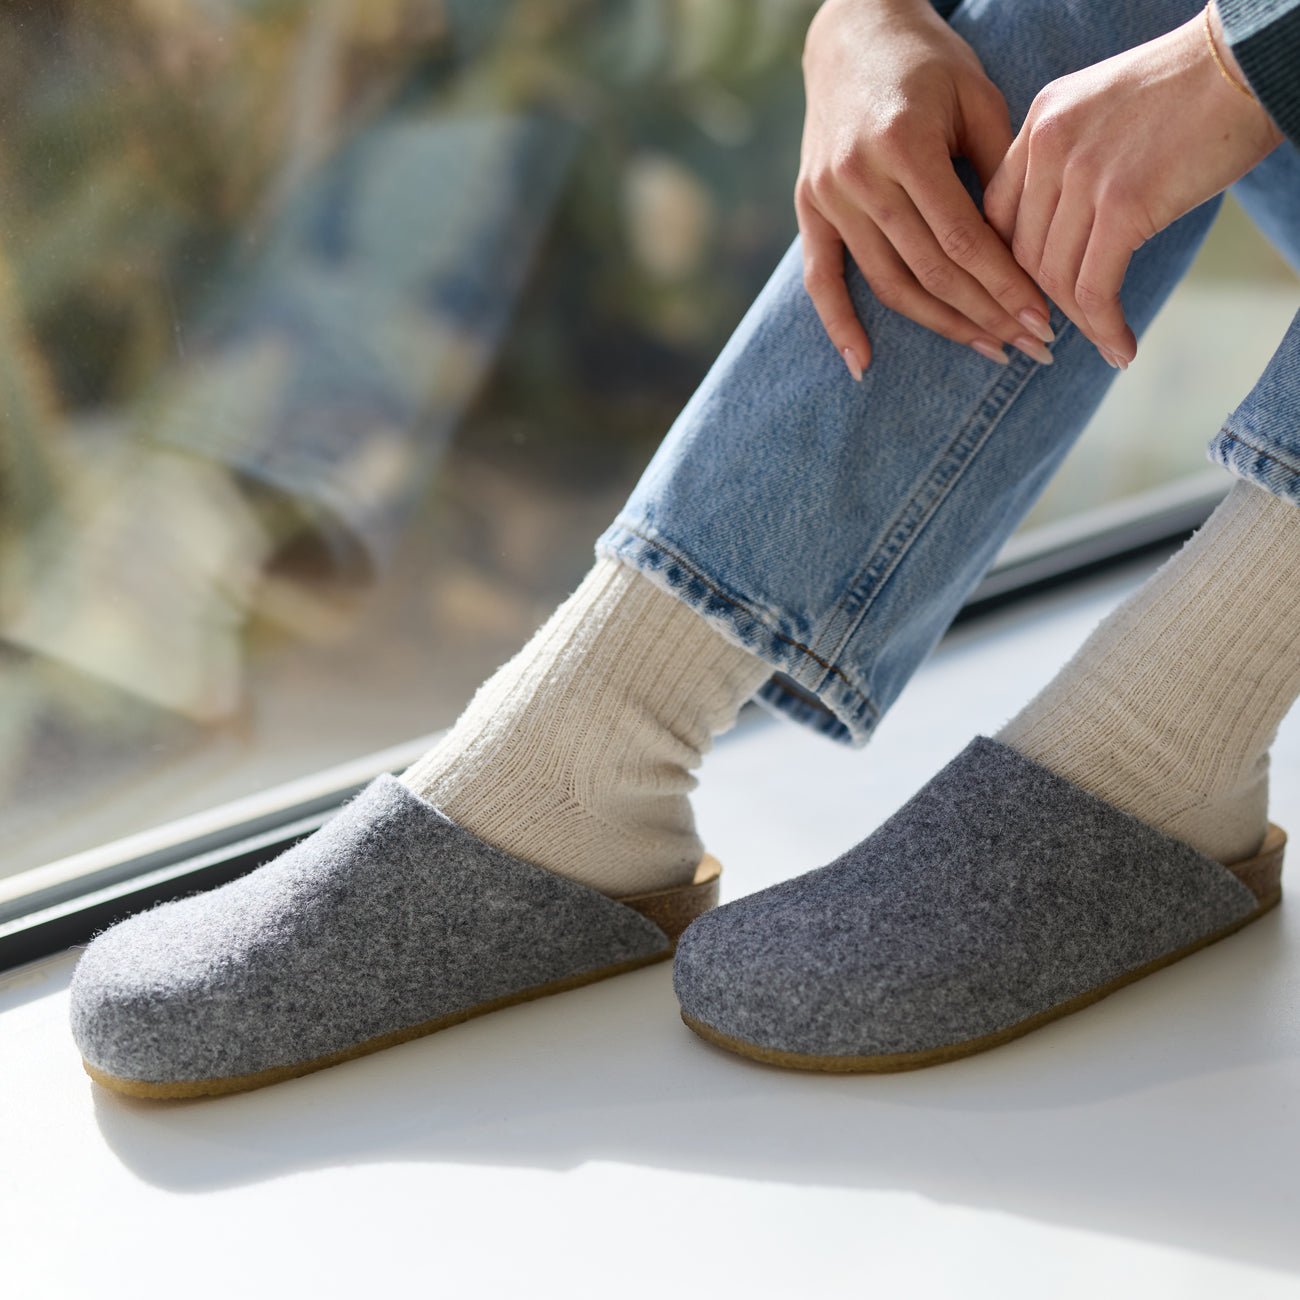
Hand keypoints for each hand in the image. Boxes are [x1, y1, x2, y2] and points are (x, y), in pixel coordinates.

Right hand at [797, 0, 1055, 378]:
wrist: (854, 31)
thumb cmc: (929, 64)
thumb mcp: (976, 99)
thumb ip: (997, 172)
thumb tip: (1028, 253)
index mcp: (906, 145)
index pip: (963, 240)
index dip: (1005, 288)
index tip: (1044, 321)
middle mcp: (861, 177)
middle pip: (930, 271)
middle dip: (986, 315)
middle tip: (1030, 348)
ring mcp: (829, 196)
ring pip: (889, 284)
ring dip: (940, 325)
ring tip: (987, 349)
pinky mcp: (808, 207)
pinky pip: (821, 279)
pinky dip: (840, 325)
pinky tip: (864, 364)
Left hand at [984, 2, 1284, 367]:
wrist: (1252, 61)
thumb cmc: (1191, 89)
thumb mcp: (1102, 110)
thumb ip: (1067, 160)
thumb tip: (1060, 230)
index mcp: (1040, 121)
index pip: (998, 216)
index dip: (1010, 268)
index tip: (1032, 297)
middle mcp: (1049, 145)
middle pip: (1023, 253)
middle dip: (1044, 303)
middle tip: (1066, 332)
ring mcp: (1083, 174)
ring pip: (1055, 277)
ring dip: (1078, 322)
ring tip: (1103, 341)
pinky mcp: (1125, 204)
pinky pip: (1095, 288)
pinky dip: (1104, 328)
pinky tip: (1121, 347)